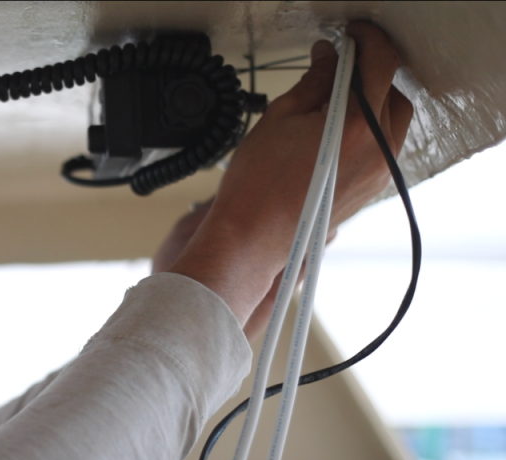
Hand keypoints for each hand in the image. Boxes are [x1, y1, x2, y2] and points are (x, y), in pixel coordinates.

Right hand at [167, 21, 412, 327]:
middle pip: (393, 91)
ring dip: (371, 102)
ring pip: (392, 121)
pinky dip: (368, 129)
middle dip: (369, 73)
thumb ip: (313, 83)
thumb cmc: (257, 186)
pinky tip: (335, 130)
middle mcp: (378, 150)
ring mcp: (378, 173)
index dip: (367, 40)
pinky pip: (383, 147)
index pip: (381, 63)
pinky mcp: (370, 190)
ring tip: (334, 100)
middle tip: (337, 66)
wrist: (251, 238)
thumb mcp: (279, 118)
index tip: (352, 35)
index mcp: (357, 125)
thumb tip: (327, 60)